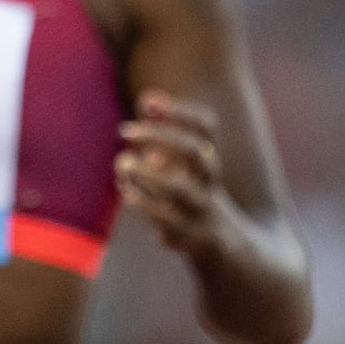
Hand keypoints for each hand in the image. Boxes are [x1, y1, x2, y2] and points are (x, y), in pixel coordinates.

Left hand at [114, 89, 246, 259]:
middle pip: (195, 151)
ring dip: (147, 173)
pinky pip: (168, 223)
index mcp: (207, 157)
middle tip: (124, 130)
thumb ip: (161, 131)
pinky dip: (146, 207)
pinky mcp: (191, 239)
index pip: (206, 126)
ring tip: (122, 164)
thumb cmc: (187, 190)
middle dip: (159, 135)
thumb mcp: (178, 163)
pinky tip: (129, 194)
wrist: (222, 243)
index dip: (181, 111)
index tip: (148, 102)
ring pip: (181, 188)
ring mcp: (201, 210)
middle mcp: (208, 181)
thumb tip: (148, 100)